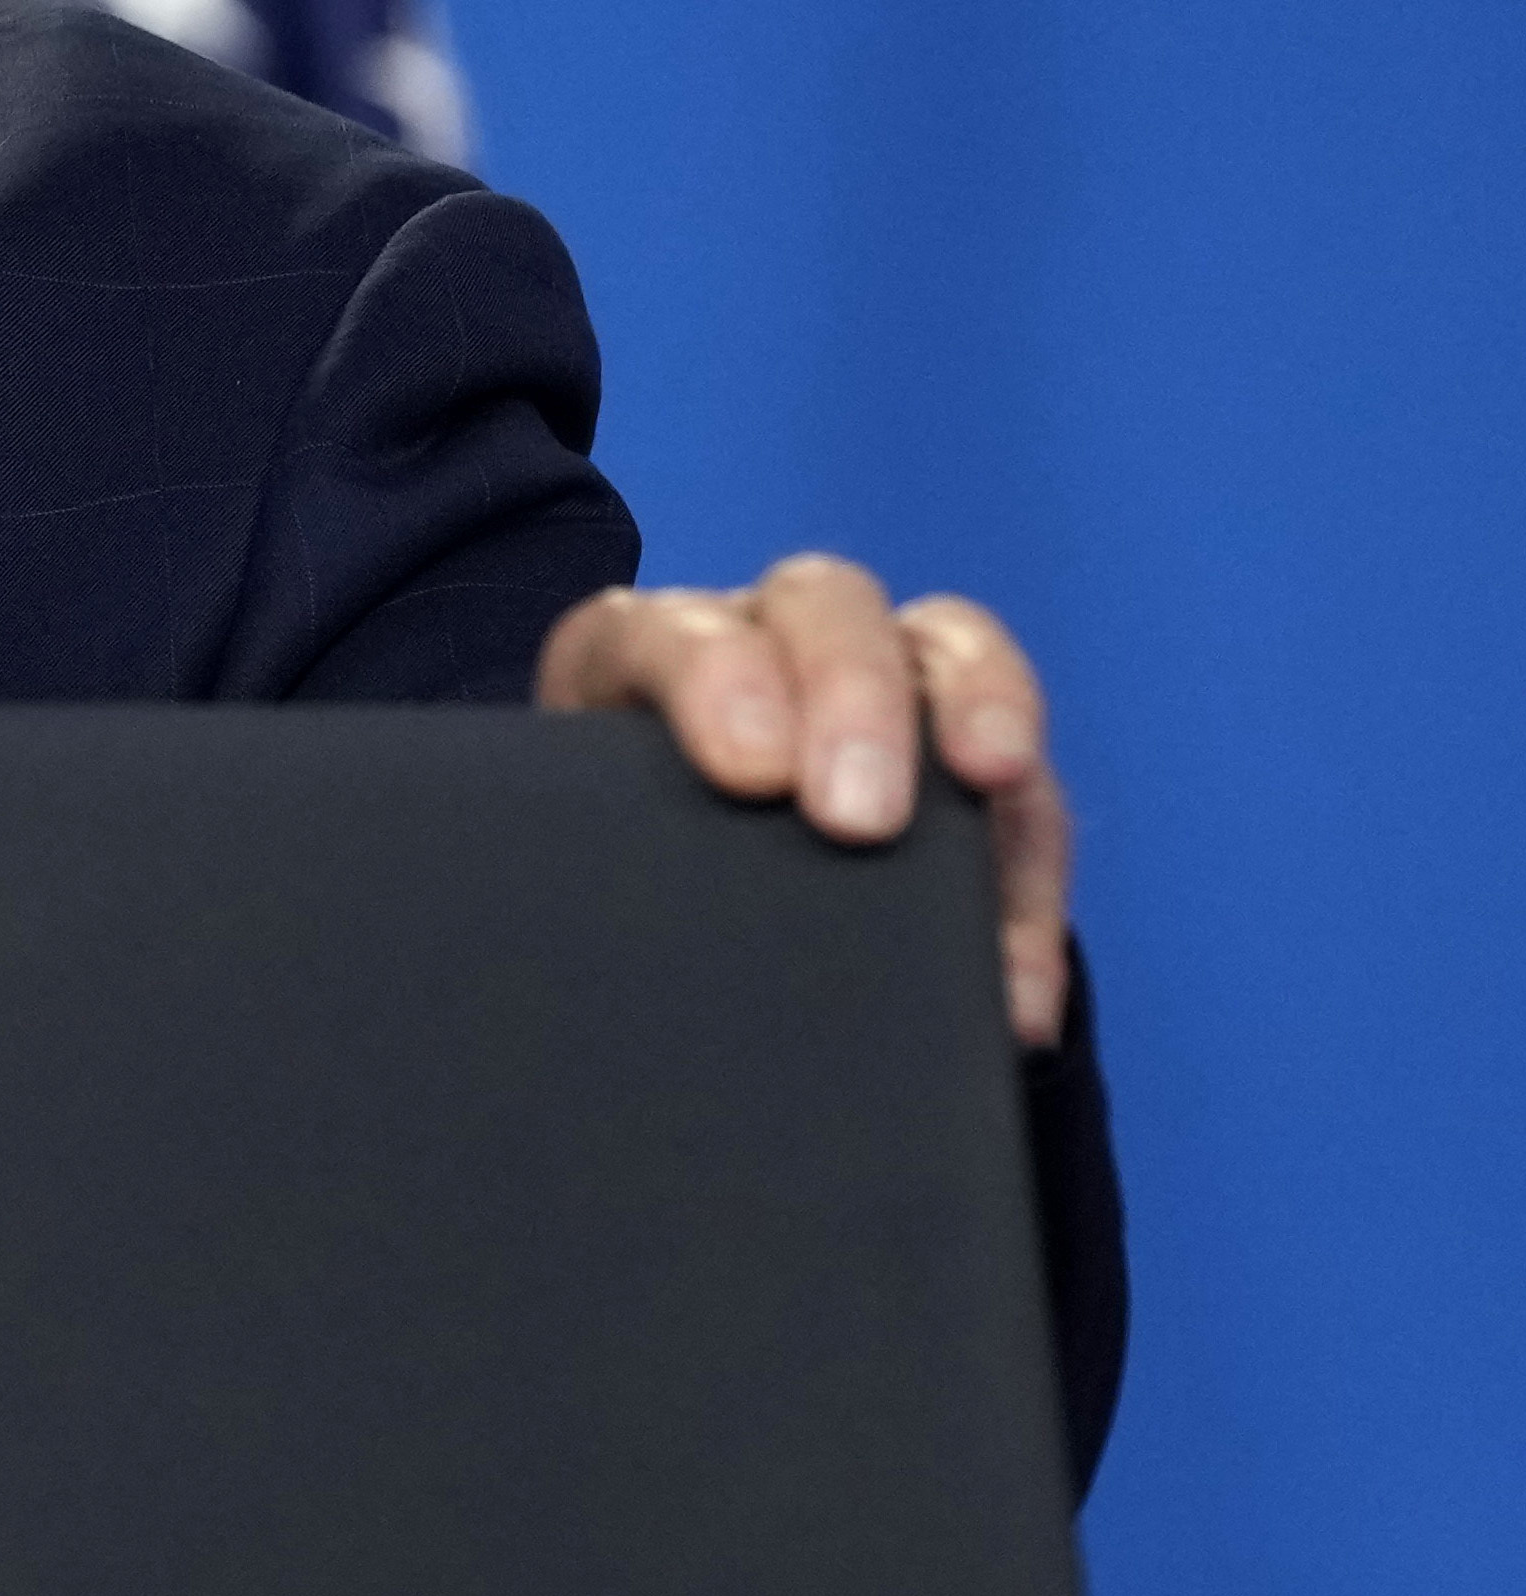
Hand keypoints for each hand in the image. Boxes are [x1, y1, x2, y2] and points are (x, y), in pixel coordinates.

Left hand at [540, 556, 1074, 1048]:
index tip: (746, 771)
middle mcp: (767, 639)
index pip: (667, 628)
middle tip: (857, 814)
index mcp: (643, 656)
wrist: (662, 929)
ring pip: (945, 650)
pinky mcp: (968, 761)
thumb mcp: (579, 860)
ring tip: (994, 784)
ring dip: (980, 711)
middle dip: (852, 696)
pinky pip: (1024, 793)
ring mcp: (882, 680)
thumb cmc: (605, 877)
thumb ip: (583, 868)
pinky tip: (1015, 987)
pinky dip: (1026, 879)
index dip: (713, 678)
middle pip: (823, 609)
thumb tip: (569, 948)